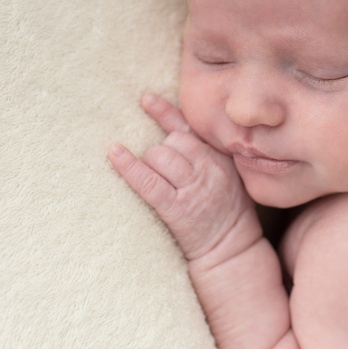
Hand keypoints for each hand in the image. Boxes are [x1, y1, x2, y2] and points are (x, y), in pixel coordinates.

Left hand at [109, 93, 255, 260]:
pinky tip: (115, 154)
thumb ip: (210, 153)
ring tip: (156, 177)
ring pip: (159, 156)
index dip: (165, 113)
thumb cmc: (228, 211)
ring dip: (150, 162)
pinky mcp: (177, 208)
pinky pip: (148, 181)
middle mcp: (208, 168)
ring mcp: (193, 188)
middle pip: (172, 140)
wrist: (232, 248)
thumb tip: (176, 131)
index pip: (190, 128)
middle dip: (161, 149)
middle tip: (166, 170)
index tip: (145, 100)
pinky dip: (129, 168)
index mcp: (221, 157)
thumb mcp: (230, 175)